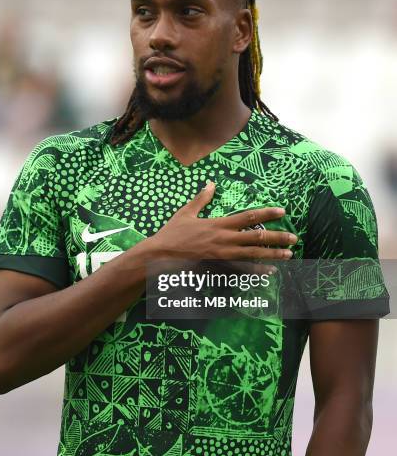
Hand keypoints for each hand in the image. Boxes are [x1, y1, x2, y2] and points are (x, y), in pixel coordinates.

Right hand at [149, 181, 296, 262]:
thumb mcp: (186, 213)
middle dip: (277, 237)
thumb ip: (201, 199)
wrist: (160, 256)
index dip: (266, 213)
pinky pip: (242, 270)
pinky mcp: (218, 268)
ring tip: (288, 254)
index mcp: (218, 224)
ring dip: (272, 254)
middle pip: (256, 237)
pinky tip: (270, 271)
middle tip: (293, 238)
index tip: (282, 211)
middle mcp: (224, 239)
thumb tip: (210, 183)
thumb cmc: (172, 234)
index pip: (248, 216)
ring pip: (253, 255)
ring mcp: (222, 255)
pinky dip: (257, 271)